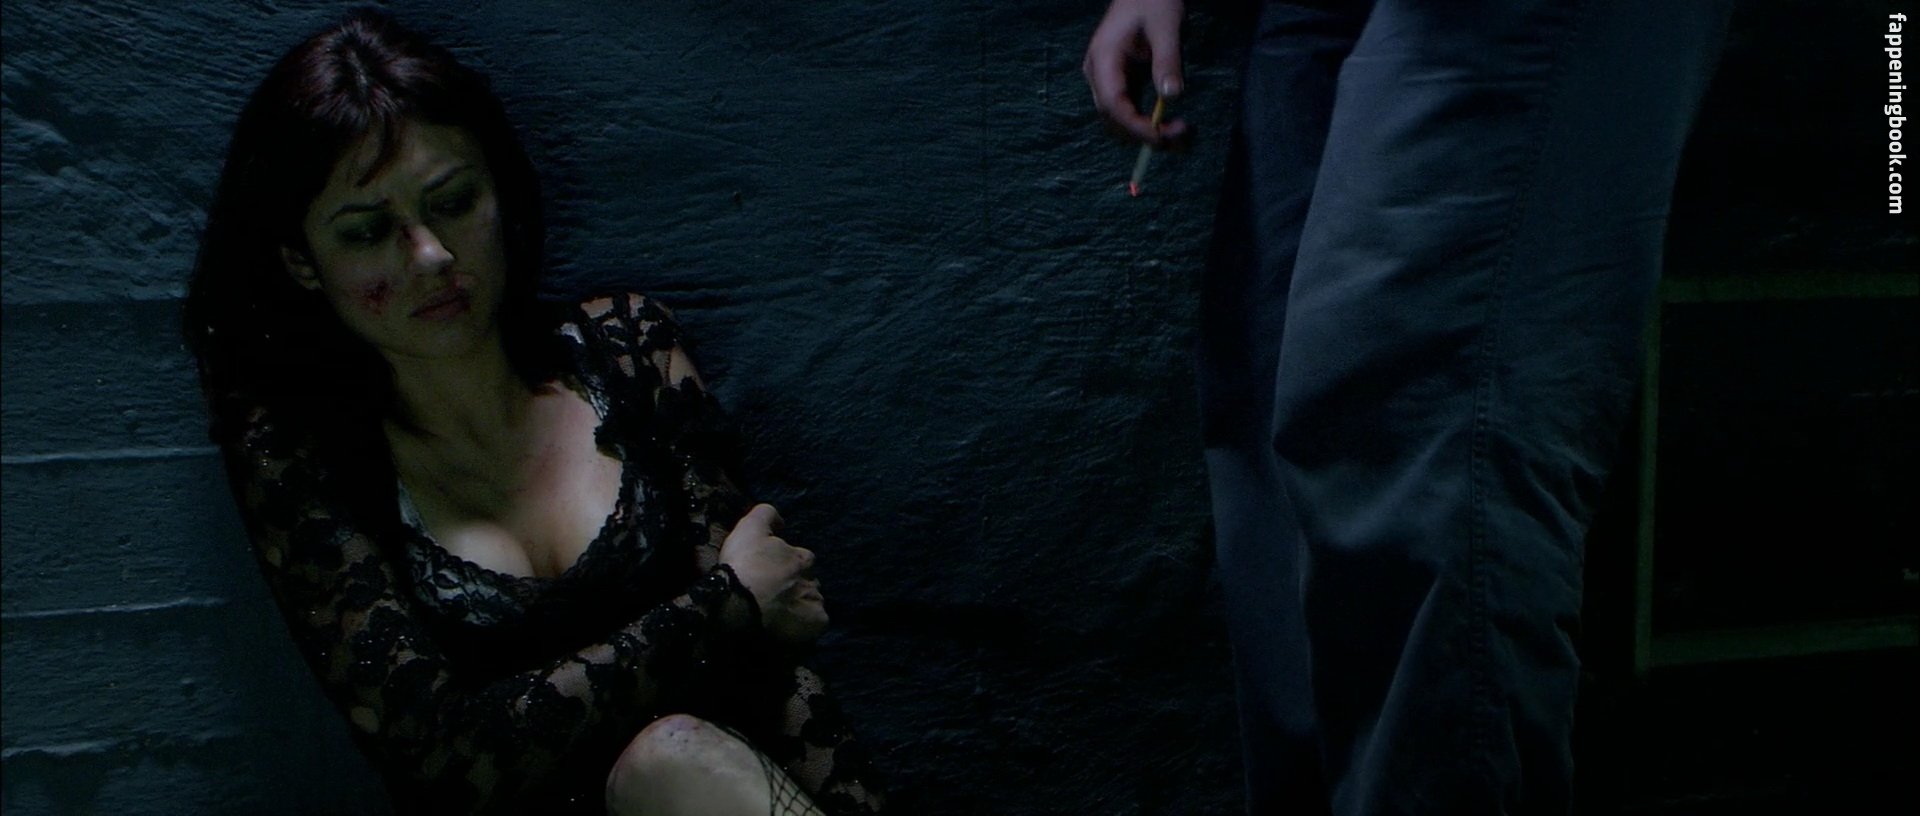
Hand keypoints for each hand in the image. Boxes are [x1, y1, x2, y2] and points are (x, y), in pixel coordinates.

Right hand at [718, 503, 828, 644]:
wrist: (737, 602)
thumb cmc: (744, 564)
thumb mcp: (750, 527)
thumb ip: (767, 515)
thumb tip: (782, 521)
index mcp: (802, 558)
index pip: (802, 559)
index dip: (786, 565)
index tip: (770, 573)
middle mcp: (813, 579)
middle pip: (808, 582)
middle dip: (796, 586)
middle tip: (774, 594)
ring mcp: (815, 602)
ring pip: (812, 602)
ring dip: (800, 606)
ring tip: (779, 613)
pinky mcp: (815, 624)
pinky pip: (815, 624)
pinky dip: (805, 625)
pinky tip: (788, 626)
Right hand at [1084, 0, 1188, 145]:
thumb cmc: (1154, 1)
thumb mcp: (1166, 27)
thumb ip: (1167, 61)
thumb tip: (1172, 96)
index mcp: (1103, 58)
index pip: (1112, 103)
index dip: (1134, 125)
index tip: (1160, 136)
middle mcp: (1098, 73)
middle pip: (1113, 117)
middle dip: (1143, 133)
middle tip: (1179, 136)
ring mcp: (1106, 78)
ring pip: (1120, 118)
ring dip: (1145, 131)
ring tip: (1179, 132)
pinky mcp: (1119, 80)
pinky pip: (1128, 109)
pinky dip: (1147, 121)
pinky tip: (1170, 123)